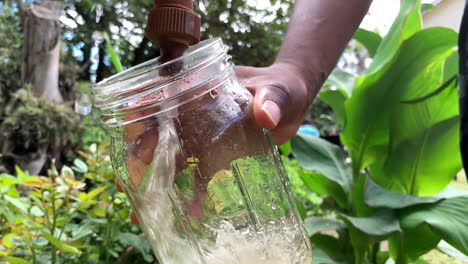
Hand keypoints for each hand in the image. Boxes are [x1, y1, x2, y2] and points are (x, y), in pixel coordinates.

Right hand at [118, 63, 317, 223]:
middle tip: (131, 182)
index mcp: (201, 91)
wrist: (294, 103)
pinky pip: (198, 175)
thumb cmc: (284, 88)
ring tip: (144, 208)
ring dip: (157, 182)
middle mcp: (196, 115)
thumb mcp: (279, 90)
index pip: (161, 101)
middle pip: (159, 134)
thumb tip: (266, 115)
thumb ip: (273, 99)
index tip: (133, 139)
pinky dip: (192, 194)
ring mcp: (205, 137)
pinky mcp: (217, 155)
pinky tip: (190, 213)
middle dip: (140, 157)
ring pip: (173, 159)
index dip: (141, 119)